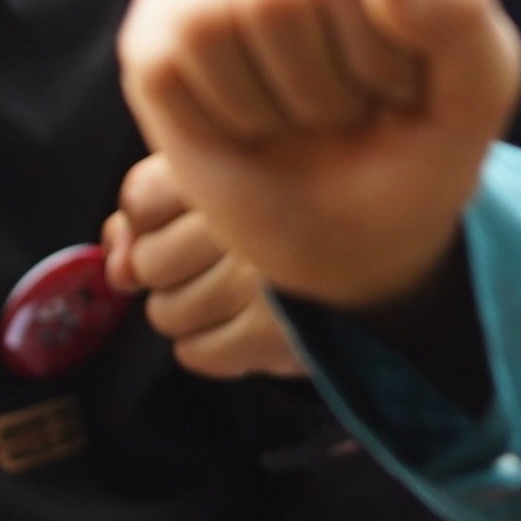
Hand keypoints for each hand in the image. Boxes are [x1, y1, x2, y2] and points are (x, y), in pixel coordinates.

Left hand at [105, 152, 306, 378]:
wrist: (404, 274)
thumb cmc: (307, 221)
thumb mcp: (234, 191)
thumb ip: (155, 212)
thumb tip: (116, 267)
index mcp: (241, 166)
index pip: (142, 198)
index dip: (144, 223)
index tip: (178, 226)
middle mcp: (248, 220)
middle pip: (149, 263)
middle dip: (169, 274)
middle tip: (214, 267)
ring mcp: (259, 279)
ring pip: (166, 314)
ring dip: (189, 314)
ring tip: (233, 299)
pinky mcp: (274, 334)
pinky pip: (197, 354)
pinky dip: (210, 349)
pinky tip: (243, 329)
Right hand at [116, 0, 520, 314]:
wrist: (355, 232)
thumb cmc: (418, 149)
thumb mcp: (473, 94)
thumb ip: (458, 13)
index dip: (376, 54)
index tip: (403, 90)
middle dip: (318, 87)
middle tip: (347, 112)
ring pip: (207, 22)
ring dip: (264, 104)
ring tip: (300, 115)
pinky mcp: (159, 21)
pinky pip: (160, 63)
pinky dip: (209, 117)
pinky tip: (247, 121)